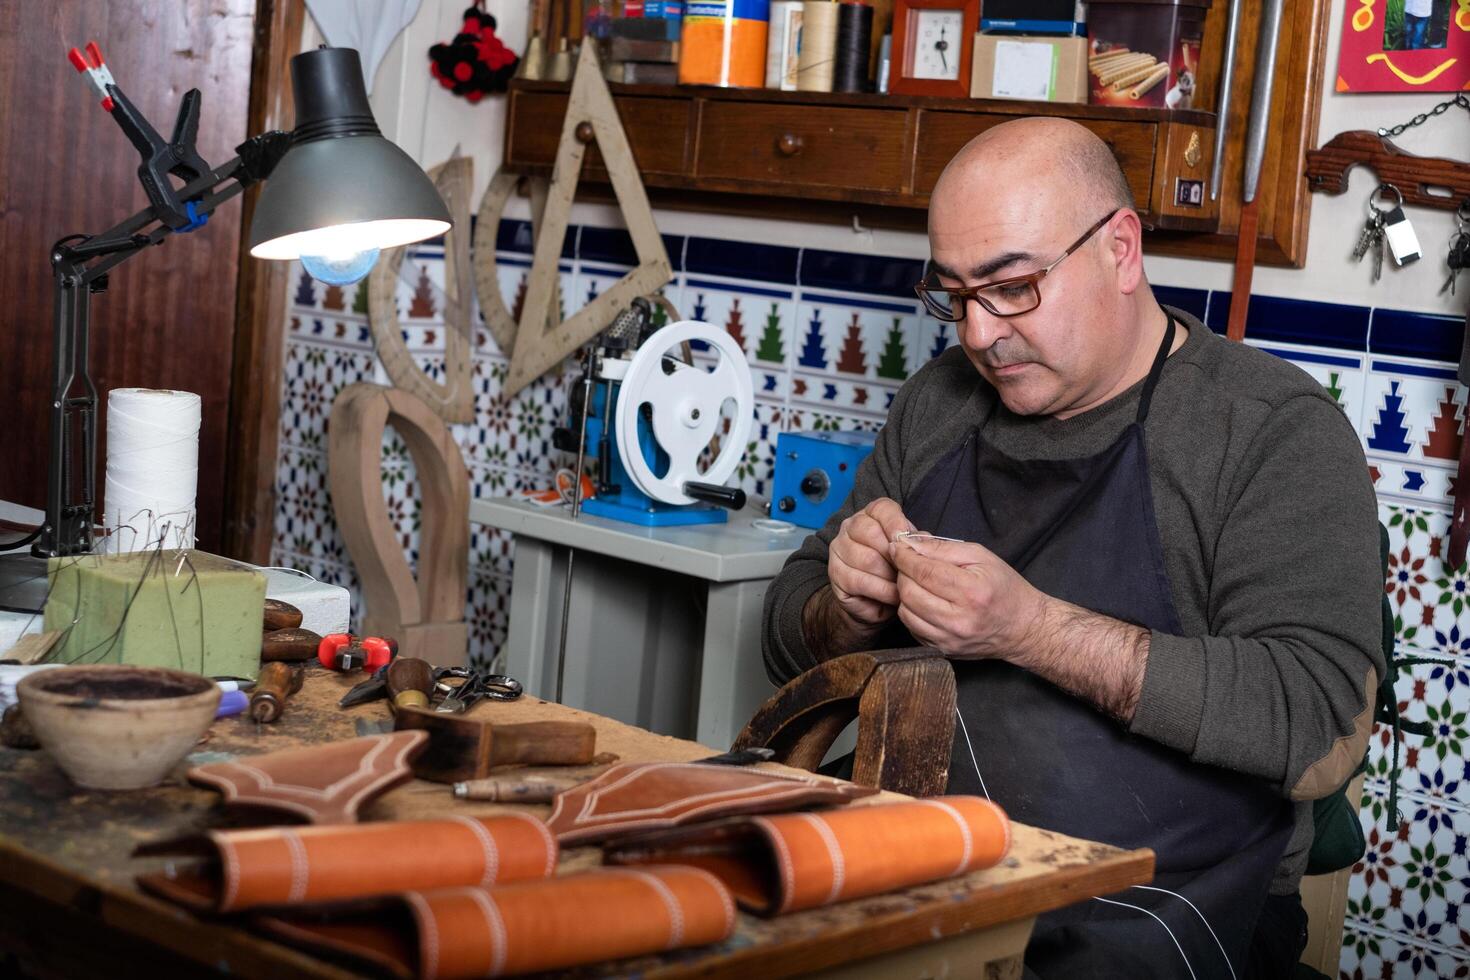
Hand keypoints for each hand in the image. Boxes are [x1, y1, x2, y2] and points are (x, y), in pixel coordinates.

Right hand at [827, 497, 915, 630]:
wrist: (876, 600)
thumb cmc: (896, 570)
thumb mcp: (909, 552)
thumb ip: (915, 543)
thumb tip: (921, 541)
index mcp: (871, 515)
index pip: (881, 509)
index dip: (895, 523)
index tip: (905, 539)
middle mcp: (850, 526)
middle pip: (870, 532)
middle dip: (894, 555)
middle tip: (907, 569)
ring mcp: (839, 548)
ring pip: (867, 559)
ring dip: (890, 575)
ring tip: (903, 585)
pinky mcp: (835, 572)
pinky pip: (860, 580)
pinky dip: (882, 590)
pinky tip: (893, 596)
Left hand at [889, 535, 1046, 660]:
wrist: (1022, 627)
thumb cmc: (1003, 587)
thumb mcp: (980, 557)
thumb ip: (942, 548)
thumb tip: (908, 543)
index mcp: (971, 592)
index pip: (924, 571)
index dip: (904, 556)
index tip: (897, 546)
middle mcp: (958, 620)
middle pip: (909, 593)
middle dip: (902, 573)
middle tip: (908, 563)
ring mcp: (949, 640)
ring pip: (905, 613)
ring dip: (904, 593)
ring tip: (916, 582)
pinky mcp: (942, 651)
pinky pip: (912, 628)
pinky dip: (911, 612)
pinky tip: (924, 601)